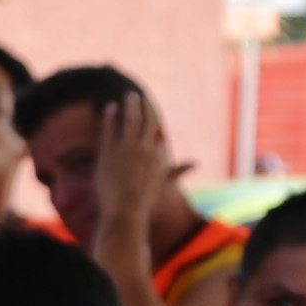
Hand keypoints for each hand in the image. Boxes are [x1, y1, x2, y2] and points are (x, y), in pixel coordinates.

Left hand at [95, 92, 188, 243]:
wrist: (126, 210)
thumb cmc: (144, 200)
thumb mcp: (163, 183)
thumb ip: (178, 171)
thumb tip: (196, 163)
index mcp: (156, 154)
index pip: (156, 132)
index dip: (152, 120)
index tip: (149, 110)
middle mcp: (144, 148)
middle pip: (146, 121)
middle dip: (144, 107)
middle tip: (140, 96)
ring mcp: (126, 149)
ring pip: (130, 120)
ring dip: (129, 105)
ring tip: (128, 95)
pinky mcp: (109, 152)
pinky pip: (110, 129)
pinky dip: (110, 117)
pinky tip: (109, 107)